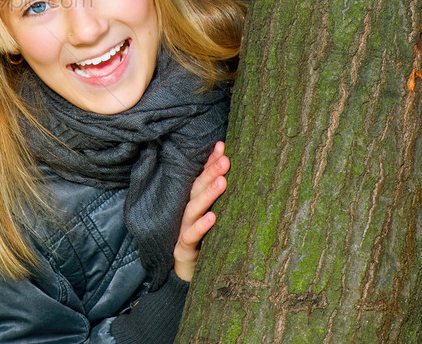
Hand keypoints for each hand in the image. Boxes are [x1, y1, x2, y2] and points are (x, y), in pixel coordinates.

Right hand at [173, 141, 229, 281]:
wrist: (189, 275)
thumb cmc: (206, 244)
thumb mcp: (214, 220)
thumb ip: (222, 201)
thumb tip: (237, 178)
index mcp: (195, 204)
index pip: (202, 178)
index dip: (210, 162)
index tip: (222, 146)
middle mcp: (188, 213)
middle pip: (197, 188)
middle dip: (211, 172)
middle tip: (226, 159)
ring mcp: (184, 229)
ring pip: (193, 208)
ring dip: (207, 194)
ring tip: (222, 181)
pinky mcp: (184, 248)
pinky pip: (191, 235)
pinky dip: (201, 226)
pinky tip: (213, 217)